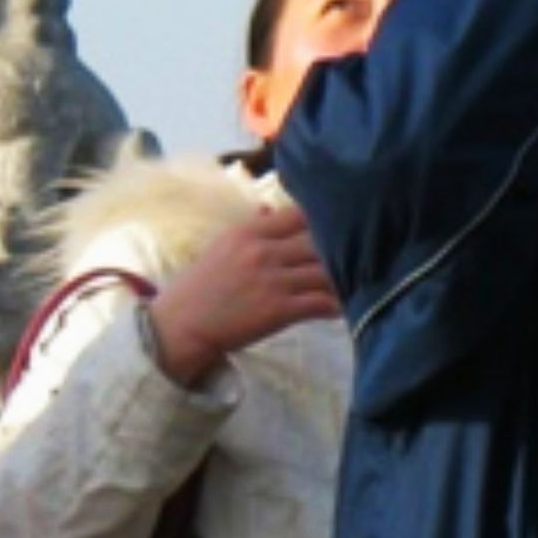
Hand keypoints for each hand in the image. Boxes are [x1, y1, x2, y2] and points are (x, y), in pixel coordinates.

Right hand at [146, 201, 337, 386]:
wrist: (181, 326)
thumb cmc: (200, 287)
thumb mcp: (222, 247)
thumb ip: (251, 229)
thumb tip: (271, 210)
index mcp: (249, 232)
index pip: (299, 214)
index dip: (322, 221)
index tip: (335, 230)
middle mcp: (263, 251)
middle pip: (319, 241)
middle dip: (339, 250)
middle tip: (355, 258)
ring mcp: (274, 280)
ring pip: (326, 272)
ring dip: (342, 279)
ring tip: (354, 283)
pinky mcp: (280, 310)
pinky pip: (321, 303)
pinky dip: (337, 305)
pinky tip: (342, 306)